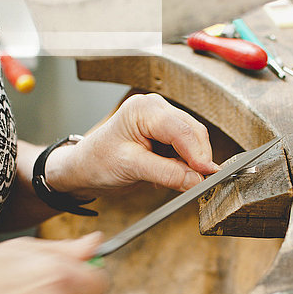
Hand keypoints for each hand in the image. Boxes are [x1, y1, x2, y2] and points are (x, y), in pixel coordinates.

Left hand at [45, 93, 219, 198]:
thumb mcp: (131, 168)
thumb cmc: (97, 162)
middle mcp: (156, 108)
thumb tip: (197, 180)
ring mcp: (162, 120)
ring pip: (194, 141)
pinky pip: (187, 148)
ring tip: (176, 180)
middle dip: (198, 159)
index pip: (183, 130)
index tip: (208, 176)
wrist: (84, 169)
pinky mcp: (165, 134)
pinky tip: (171, 174)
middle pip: (194, 133)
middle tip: (198, 184)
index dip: (198, 154)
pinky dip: (185, 164)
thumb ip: (167, 173)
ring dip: (192, 163)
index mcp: (145, 109)